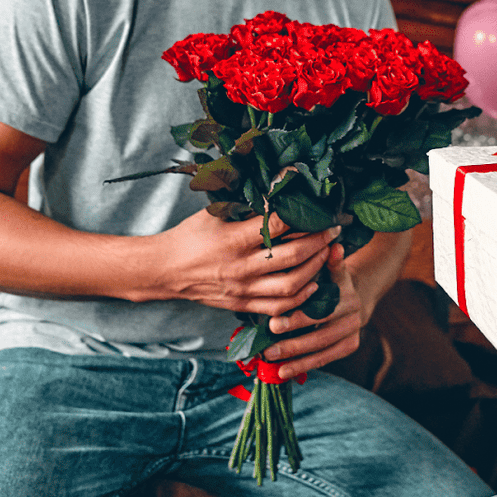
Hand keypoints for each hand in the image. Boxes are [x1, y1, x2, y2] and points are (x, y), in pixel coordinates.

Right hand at [151, 209, 336, 316]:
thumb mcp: (213, 213)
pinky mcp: (242, 305)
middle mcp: (240, 267)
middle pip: (291, 257)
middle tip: (332, 230)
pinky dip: (301, 298)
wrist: (164, 271)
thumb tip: (277, 189)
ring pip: (290, 285)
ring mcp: (242, 290)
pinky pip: (279, 307)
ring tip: (326, 254)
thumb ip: (244, 205)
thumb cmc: (190, 237)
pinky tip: (313, 284)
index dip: (302, 216)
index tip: (320, 209)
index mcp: (232, 240)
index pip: (276, 226)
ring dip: (315, 269)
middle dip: (318, 242)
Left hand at [259, 243, 366, 377]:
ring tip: (271, 360)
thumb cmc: (332, 280)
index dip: (298, 318)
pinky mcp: (350, 346)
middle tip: (267, 347)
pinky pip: (325, 359)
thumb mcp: (332, 269)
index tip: (274, 322)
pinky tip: (283, 372)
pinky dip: (303, 366)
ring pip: (321, 350)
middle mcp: (353, 315)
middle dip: (292, 342)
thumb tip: (333, 245)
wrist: (356, 294)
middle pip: (319, 333)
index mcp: (346, 294)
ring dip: (295, 358)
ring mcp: (352, 332)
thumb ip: (330, 261)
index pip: (320, 309)